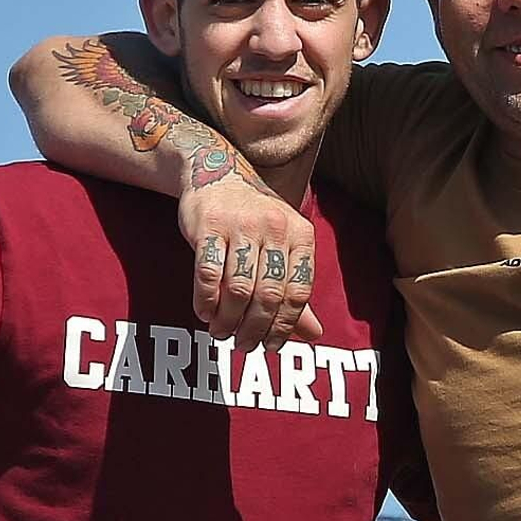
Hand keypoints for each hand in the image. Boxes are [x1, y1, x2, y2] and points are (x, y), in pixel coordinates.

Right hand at [179, 187, 323, 349]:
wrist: (217, 174)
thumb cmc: (254, 222)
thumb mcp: (282, 249)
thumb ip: (293, 292)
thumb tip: (315, 334)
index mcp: (301, 235)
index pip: (298, 292)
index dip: (285, 326)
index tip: (271, 346)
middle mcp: (275, 227)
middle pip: (268, 294)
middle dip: (255, 329)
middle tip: (244, 346)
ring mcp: (241, 225)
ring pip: (238, 288)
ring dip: (228, 320)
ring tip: (222, 333)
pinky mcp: (208, 225)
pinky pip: (208, 273)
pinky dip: (206, 301)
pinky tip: (205, 314)